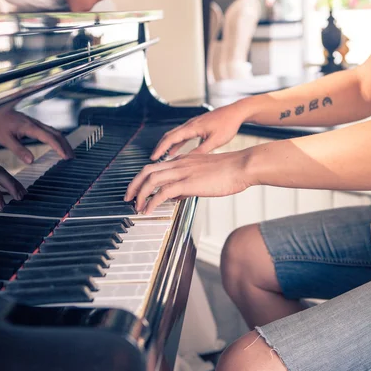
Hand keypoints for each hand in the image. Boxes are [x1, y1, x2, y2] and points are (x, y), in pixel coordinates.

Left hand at [0, 109, 73, 164]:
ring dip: (64, 142)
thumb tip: (31, 161)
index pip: (49, 138)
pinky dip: (58, 139)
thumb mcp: (5, 139)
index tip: (65, 157)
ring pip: (55, 132)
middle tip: (72, 158)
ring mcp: (37, 124)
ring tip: (69, 153)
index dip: (58, 147)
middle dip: (66, 146)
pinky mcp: (35, 125)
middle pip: (57, 134)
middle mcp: (36, 124)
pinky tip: (59, 145)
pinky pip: (51, 131)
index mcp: (30, 128)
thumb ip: (18, 150)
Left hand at [124, 152, 251, 214]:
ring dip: (139, 194)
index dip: (144, 178)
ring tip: (135, 206)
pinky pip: (162, 192)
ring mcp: (182, 172)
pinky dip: (151, 201)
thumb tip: (178, 195)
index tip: (139, 190)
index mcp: (183, 161)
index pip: (157, 167)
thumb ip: (189, 183)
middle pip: (147, 170)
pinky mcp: (187, 182)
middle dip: (134, 184)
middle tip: (128, 197)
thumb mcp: (205, 175)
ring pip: (150, 179)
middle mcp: (179, 164)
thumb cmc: (230, 171)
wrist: (242, 166)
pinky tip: (148, 210)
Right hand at [150, 103, 246, 160]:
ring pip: (175, 135)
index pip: (171, 138)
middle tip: (153, 158)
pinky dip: (177, 144)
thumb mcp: (215, 141)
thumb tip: (189, 160)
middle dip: (160, 147)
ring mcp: (193, 124)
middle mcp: (190, 124)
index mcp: (192, 127)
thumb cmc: (228, 124)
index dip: (161, 148)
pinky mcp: (197, 126)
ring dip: (167, 145)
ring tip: (161, 157)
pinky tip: (176, 152)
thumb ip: (201, 150)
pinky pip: (183, 135)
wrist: (236, 112)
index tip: (154, 157)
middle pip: (169, 135)